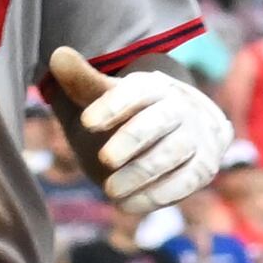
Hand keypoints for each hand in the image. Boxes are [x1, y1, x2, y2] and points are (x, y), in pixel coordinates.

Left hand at [51, 48, 231, 211]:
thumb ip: (82, 81)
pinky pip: (187, 180)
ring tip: (109, 191)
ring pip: (174, 152)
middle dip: (132, 139)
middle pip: (160, 119)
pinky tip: (127, 206)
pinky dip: (158, 195)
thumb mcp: (105, 98)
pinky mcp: (204, 167)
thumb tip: (59, 56)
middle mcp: (179, 107)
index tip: (86, 121)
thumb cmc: (130, 116)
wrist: (176, 132)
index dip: (112, 105)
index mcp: (153, 86)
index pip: (136, 91)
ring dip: (141, 173)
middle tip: (104, 159)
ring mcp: (196, 137)